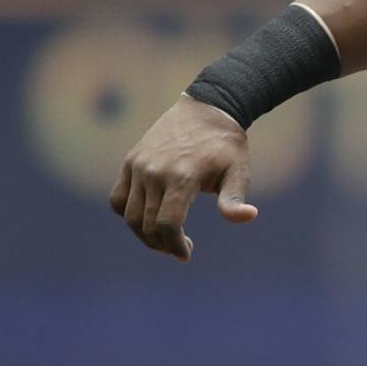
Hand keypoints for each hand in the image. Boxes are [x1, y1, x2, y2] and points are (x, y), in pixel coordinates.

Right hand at [107, 95, 256, 260]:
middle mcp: (154, 172)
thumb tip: (249, 216)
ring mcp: (138, 165)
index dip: (174, 246)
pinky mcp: (130, 161)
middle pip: (145, 224)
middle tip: (179, 249)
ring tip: (163, 239)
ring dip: (143, 234)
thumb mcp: (239, 171)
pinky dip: (127, 213)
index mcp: (182, 177)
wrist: (207, 110)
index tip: (185, 255)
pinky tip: (147, 218)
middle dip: (161, 244)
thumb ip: (236, 198)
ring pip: (128, 214)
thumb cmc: (226, 146)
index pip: (167, 225)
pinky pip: (117, 197)